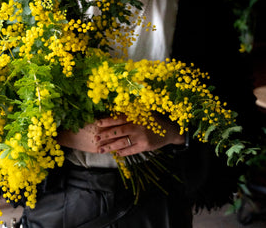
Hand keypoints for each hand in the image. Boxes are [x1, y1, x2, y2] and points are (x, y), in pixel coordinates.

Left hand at [57, 114, 184, 155]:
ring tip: (100, 149)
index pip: (118, 119)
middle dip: (105, 135)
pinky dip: (122, 152)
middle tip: (95, 138)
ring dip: (110, 146)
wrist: (170, 130)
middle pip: (118, 131)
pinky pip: (130, 150)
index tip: (97, 123)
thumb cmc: (153, 119)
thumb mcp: (142, 112)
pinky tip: (115, 153)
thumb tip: (113, 114)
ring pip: (122, 143)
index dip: (107, 121)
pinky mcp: (145, 147)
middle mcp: (137, 127)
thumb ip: (130, 113)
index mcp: (135, 116)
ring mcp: (140, 138)